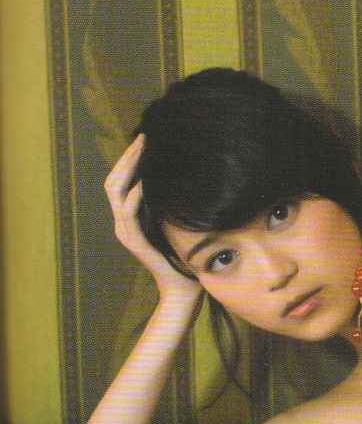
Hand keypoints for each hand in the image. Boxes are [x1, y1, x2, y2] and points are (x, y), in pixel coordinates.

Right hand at [104, 138, 201, 309]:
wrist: (184, 288)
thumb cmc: (186, 253)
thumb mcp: (178, 221)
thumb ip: (172, 201)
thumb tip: (186, 173)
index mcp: (130, 215)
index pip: (121, 178)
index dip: (130, 156)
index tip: (147, 136)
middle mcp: (123, 221)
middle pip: (113, 180)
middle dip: (128, 156)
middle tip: (145, 135)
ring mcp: (125, 231)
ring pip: (115, 191)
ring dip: (129, 167)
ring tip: (144, 148)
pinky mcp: (134, 242)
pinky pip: (129, 213)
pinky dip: (136, 194)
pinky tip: (146, 180)